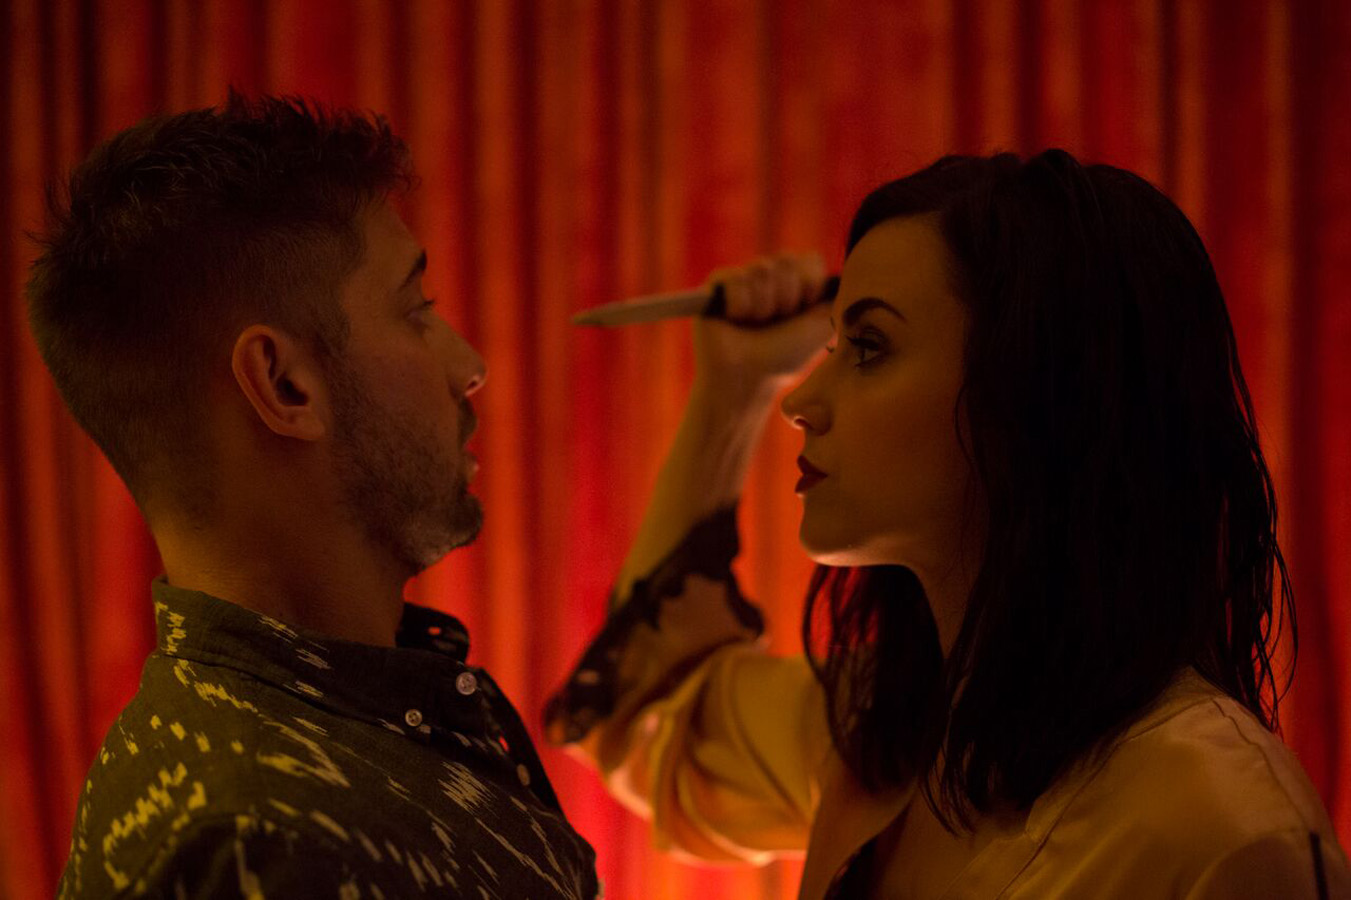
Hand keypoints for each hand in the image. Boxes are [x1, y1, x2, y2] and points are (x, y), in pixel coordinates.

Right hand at [694, 252, 833, 394]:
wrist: (749, 379)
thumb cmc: (785, 355)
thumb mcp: (822, 326)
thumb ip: (838, 296)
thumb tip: (845, 275)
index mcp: (795, 282)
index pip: (809, 260)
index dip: (810, 286)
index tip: (804, 311)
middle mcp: (770, 276)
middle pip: (786, 261)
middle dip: (786, 298)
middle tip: (776, 322)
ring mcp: (743, 278)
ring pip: (761, 270)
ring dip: (764, 307)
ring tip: (754, 325)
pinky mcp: (717, 285)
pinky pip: (735, 278)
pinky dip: (741, 306)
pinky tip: (736, 320)